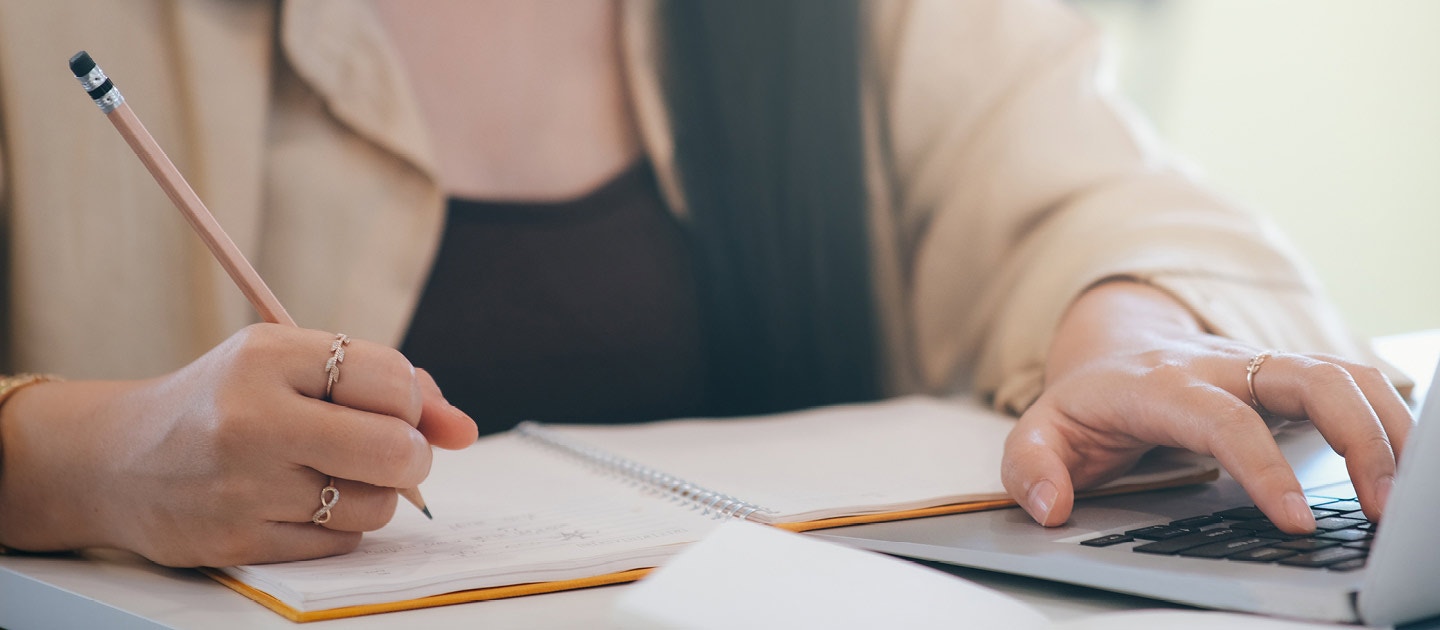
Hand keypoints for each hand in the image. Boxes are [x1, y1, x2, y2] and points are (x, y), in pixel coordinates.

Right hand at [0, 324, 476, 565]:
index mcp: (267, 356)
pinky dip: (339, 528)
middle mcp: (251, 419)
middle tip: (392, 453)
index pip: (391, 379)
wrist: (116, 460)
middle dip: (412, 456)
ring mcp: (242, 486)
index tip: (393, 408)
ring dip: (373, 495)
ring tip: (332, 475)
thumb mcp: (293, 365)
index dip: (411, 401)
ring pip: (373, 504)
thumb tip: (463, 430)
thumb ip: (390, 386)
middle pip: (394, 450)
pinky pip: (340, 544)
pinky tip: (301, 505)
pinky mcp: (237, 542)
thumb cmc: (225, 403)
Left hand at [1000, 282, 1412, 533]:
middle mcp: (1218, 364)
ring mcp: (1260, 364)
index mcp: (1159, 384)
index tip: (1294, 519)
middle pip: (1306, 377)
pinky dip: (1387, 418)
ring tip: (1401, 496)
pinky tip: (1403, 466)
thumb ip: (1029, 467)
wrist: (1114, 345)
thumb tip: (1049, 506)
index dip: (1261, 465)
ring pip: (1341, 374)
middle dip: (1354, 436)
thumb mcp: (1037, 431)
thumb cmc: (1086, 401)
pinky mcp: (1288, 374)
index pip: (1221, 418)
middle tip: (1379, 507)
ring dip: (1385, 428)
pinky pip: (1353, 383)